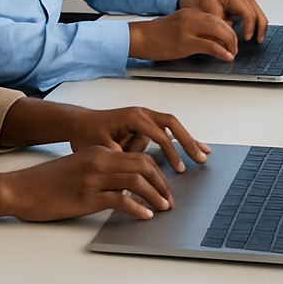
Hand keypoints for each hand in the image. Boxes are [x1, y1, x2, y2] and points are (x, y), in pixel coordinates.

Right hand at [0, 146, 175, 220]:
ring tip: (163, 208)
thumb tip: (129, 183)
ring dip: (155, 195)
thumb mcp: (80, 167)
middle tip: (170, 199)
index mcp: (99, 151)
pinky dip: (136, 208)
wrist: (21, 188)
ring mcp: (93, 177)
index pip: (139, 156)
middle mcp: (99, 160)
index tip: (166, 187)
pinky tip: (145, 216)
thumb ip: (103, 169)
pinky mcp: (86, 196)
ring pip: (135, 180)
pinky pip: (119, 200)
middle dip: (162, 183)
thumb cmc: (49, 182)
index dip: (158, 172)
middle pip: (143, 165)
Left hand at [66, 106, 210, 171]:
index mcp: (133, 117)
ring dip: (188, 140)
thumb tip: (132, 170)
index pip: (159, 134)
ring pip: (172, 126)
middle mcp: (142, 113)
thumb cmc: (87, 133)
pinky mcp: (144, 124)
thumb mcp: (100, 147)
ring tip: (204, 153)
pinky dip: (180, 139)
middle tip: (201, 157)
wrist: (78, 123)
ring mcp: (144, 117)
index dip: (171, 152)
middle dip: (188, 141)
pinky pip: (166, 130)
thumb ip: (118, 156)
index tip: (179, 168)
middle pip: (172, 124)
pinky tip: (192, 147)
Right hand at [128, 9, 240, 61]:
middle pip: (221, 23)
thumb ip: (193, 28)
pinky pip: (210, 45)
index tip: (231, 38)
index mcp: (190, 13)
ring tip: (232, 53)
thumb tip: (210, 39)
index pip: (216, 17)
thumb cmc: (155, 34)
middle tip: (234, 47)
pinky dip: (222, 51)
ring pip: (219, 32)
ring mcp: (188, 30)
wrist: (140, 37)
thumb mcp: (177, 25)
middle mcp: (191, 18)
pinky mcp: (185, 42)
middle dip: (232, 36)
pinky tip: (226, 56)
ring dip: (230, 43)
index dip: (227, 29)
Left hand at [177, 0, 267, 42]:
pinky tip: (257, 31)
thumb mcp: (204, 19)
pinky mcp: (240, 4)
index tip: (246, 38)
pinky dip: (257, 21)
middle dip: (258, 25)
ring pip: (256, 9)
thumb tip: (225, 44)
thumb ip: (216, 30)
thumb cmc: (196, 7)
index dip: (248, 26)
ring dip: (260, 23)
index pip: (245, 11)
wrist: (192, 1)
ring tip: (260, 37)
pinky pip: (253, 11)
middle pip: (254, 9)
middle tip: (257, 39)